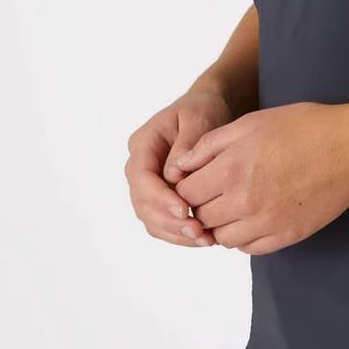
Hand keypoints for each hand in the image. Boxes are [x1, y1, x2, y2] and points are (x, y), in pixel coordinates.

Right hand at [125, 86, 236, 246]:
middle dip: (168, 221)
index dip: (160, 197)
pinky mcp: (161, 196)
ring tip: (204, 239)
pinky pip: (163, 221)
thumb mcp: (198, 117)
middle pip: (142, 203)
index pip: (142, 177)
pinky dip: (179, 233)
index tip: (185, 210)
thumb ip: (187, 144)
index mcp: (143, 143)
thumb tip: (174, 177)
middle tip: (197, 231)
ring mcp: (148, 184)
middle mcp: (140, 167)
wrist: (208, 109)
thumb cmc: (202, 109)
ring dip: (174, 233)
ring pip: (151, 218)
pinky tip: (203, 238)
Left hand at [173, 102, 348, 254]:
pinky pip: (250, 248)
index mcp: (232, 169)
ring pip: (223, 238)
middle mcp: (245, 200)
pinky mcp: (287, 235)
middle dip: (203, 205)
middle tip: (217, 191)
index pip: (186, 194)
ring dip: (222, 224)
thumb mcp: (252, 123)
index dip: (187, 187)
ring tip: (236, 203)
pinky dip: (244, 236)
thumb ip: (210, 145)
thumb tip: (179, 167)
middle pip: (202, 219)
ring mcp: (267, 222)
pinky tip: (254, 215)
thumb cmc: (303, 126)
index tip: (198, 179)